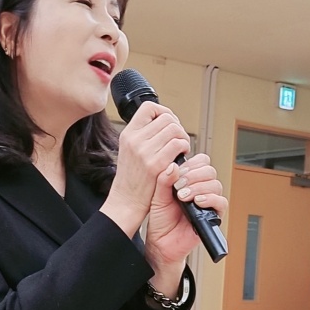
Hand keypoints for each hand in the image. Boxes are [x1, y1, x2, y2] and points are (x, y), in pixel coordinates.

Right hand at [101, 101, 191, 237]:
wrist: (126, 201)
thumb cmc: (131, 179)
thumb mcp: (129, 151)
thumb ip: (143, 136)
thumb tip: (163, 122)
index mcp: (128, 134)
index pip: (149, 107)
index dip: (163, 112)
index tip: (169, 123)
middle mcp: (134, 140)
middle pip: (166, 117)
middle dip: (177, 127)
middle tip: (178, 139)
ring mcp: (144, 152)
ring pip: (174, 129)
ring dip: (183, 138)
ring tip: (180, 149)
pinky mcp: (155, 164)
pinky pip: (178, 145)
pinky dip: (184, 149)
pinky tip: (181, 157)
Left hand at [146, 152, 226, 266]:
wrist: (161, 242)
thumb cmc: (160, 220)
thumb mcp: (157, 196)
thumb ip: (164, 180)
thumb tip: (174, 166)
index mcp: (189, 180)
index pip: (201, 162)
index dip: (191, 164)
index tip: (178, 173)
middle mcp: (201, 189)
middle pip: (209, 171)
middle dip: (193, 176)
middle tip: (178, 187)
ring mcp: (208, 202)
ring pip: (215, 185)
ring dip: (199, 187)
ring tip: (183, 197)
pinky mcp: (213, 216)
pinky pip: (222, 202)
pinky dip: (210, 199)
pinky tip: (197, 202)